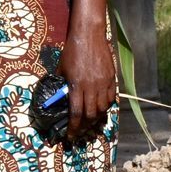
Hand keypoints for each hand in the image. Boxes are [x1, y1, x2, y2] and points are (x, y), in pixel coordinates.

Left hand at [59, 24, 115, 141]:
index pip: (76, 113)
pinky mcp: (112, 78)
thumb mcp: (61, 69)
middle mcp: (91, 86)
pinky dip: (106, 107)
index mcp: (76, 85)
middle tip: (80, 132)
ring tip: (90, 122)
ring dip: (96, 119)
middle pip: (91, 114)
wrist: (89, 35)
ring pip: (103, 108)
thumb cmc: (71, 51)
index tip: (70, 136)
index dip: (74, 128)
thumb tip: (59, 99)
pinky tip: (101, 109)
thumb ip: (62, 85)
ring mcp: (103, 83)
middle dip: (85, 127)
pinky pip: (111, 98)